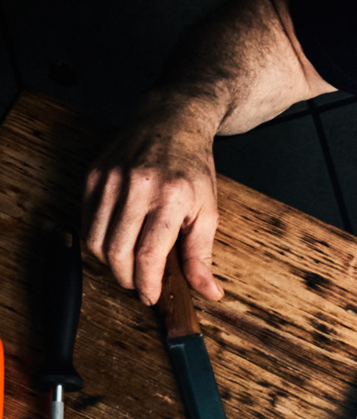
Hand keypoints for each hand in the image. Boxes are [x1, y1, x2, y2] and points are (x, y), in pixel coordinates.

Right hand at [82, 100, 223, 305]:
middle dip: (126, 279)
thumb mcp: (208, 211)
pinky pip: (86, 220)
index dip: (146, 284)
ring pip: (94, 240)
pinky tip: (117, 240)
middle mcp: (136, 187)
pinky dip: (99, 239)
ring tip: (128, 264)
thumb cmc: (192, 168)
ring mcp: (110, 179)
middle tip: (139, 285)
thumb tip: (209, 292)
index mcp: (170, 198)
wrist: (171, 121)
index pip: (148, 255)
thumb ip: (203, 255)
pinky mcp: (92, 175)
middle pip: (117, 252)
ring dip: (110, 263)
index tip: (151, 297)